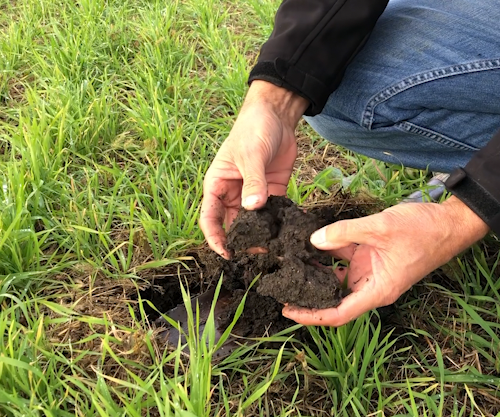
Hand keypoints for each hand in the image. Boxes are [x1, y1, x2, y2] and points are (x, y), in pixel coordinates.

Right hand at [200, 81, 308, 258]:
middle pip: (233, 225)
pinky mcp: (273, 192)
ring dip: (262, 235)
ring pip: (254, 223)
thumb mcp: (250, 155)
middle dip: (242, 241)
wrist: (276, 115)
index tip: (227, 253)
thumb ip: (252, 182)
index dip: (215, 238)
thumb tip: (252, 208)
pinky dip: (280, 223)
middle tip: (258, 254)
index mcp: (217, 185)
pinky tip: (290, 233)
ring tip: (275, 249)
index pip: (209, 218)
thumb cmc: (252, 129)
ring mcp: (253, 194)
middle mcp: (232, 193)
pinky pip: (274, 213)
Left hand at [282, 197, 489, 325]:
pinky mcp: (373, 255)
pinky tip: (309, 239)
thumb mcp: (381, 228)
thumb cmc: (424, 231)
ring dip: (316, 268)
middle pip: (334, 296)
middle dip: (308, 291)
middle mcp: (372, 284)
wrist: (451, 221)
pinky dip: (329, 248)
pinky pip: (346, 255)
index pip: (338, 313)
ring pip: (337, 274)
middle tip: (279, 282)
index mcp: (377, 290)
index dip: (311, 316)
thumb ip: (345, 232)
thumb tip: (314, 239)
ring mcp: (372, 270)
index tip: (288, 311)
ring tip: (286, 260)